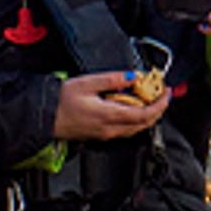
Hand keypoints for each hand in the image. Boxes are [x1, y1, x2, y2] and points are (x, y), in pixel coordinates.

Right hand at [53, 69, 167, 140]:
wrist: (43, 117)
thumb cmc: (60, 101)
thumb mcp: (86, 83)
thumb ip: (112, 80)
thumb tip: (132, 76)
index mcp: (110, 115)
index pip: (145, 114)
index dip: (160, 105)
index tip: (166, 93)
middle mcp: (111, 128)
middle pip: (144, 124)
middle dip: (158, 109)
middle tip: (162, 94)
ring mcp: (106, 134)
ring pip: (136, 128)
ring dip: (148, 115)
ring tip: (150, 99)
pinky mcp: (100, 135)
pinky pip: (125, 130)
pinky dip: (135, 119)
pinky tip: (132, 108)